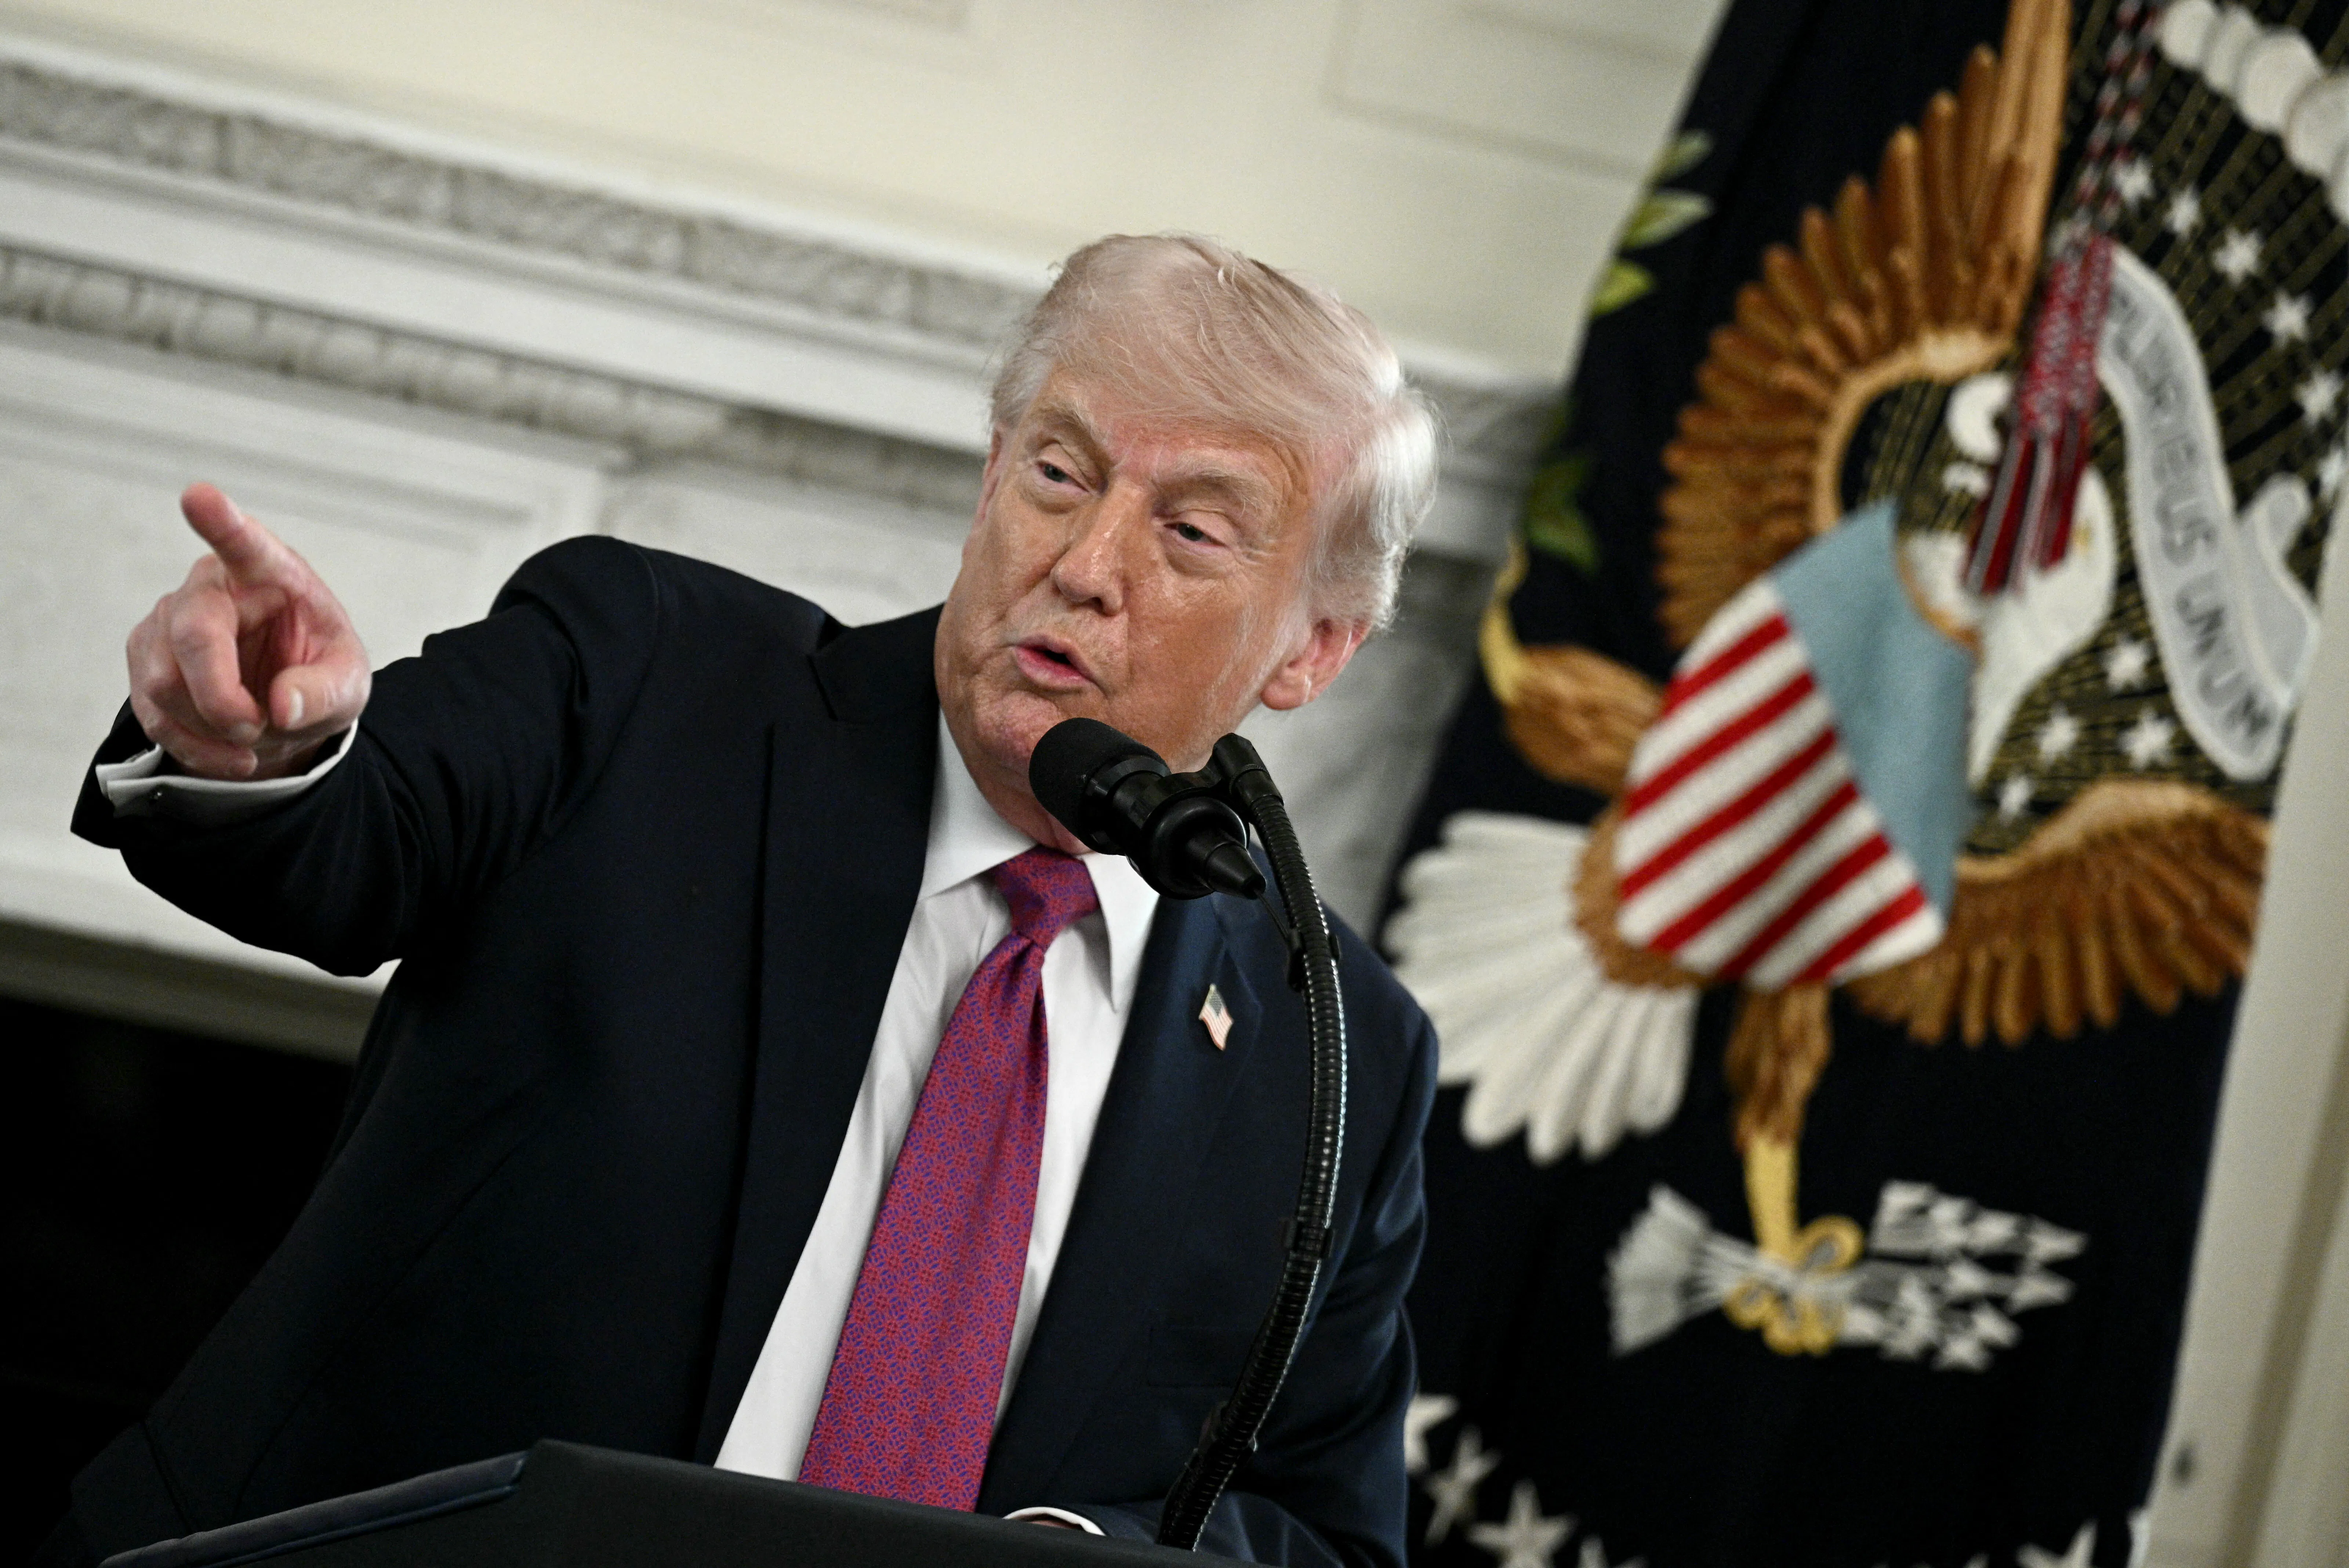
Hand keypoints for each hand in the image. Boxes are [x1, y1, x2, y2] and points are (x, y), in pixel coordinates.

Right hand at [126, 483, 371, 780]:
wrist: (284, 709)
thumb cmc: (318, 676)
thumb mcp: (347, 686)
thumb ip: (325, 691)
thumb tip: (284, 707)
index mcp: (270, 573)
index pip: (244, 543)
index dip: (221, 522)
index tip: (199, 496)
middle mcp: (211, 587)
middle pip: (191, 635)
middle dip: (222, 699)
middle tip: (256, 728)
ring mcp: (168, 620)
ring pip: (164, 681)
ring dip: (210, 727)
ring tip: (253, 736)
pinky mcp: (145, 659)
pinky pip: (154, 713)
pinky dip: (195, 747)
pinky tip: (230, 755)